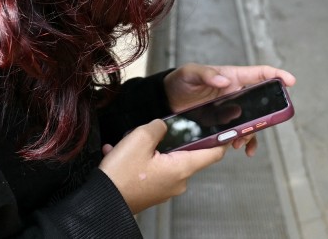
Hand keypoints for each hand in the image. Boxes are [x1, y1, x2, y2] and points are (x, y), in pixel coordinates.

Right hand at [99, 119, 226, 213]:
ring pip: (165, 160)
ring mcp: (165, 189)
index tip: (226, 128)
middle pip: (186, 153)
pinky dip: (139, 160)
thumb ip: (158, 127)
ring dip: (149, 149)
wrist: (101, 202)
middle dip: (170, 139)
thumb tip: (162, 126)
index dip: (221, 139)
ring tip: (127, 143)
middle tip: (151, 131)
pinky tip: (119, 153)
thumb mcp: (140, 138)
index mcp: (182, 168)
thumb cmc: (122, 174)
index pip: (213, 154)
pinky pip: (152, 169)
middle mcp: (178, 181)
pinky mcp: (152, 192)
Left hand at [163, 63, 296, 155]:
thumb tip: (225, 81)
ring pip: (253, 121)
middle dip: (268, 112)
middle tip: (266, 122)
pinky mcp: (225, 124)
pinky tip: (242, 148)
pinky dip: (245, 141)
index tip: (290, 82)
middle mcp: (236, 93)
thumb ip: (207, 74)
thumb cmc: (181, 81)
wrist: (168, 101)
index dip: (277, 75)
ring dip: (253, 131)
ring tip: (242, 140)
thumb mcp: (191, 73)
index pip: (260, 73)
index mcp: (233, 77)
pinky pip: (241, 133)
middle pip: (262, 101)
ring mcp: (232, 110)